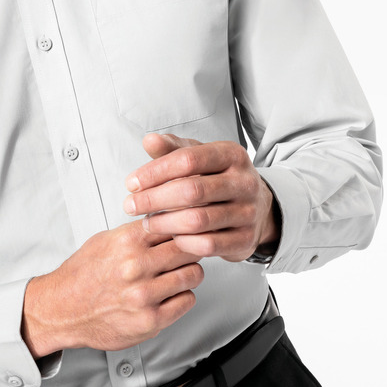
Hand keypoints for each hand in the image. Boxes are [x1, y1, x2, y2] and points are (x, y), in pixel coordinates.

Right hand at [21, 220, 203, 357]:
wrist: (62, 310)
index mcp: (127, 241)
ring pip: (193, 274)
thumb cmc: (83, 275)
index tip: (187, 229)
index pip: (175, 222)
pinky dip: (183, 296)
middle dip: (192, 248)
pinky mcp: (150, 320)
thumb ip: (137, 230)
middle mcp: (136, 266)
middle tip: (187, 252)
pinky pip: (187, 300)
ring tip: (178, 273)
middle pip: (189, 247)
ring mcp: (144, 295)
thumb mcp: (105, 239)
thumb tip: (167, 218)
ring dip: (190, 272)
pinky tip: (171, 294)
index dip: (184, 225)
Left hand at [122, 133, 280, 262]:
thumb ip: (173, 149)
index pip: (188, 159)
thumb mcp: (198, 157)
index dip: (155, 172)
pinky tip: (170, 237)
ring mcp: (248, 212)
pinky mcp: (246, 240)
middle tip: (130, 206)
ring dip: (164, 223)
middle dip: (154, 199)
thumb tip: (149, 140)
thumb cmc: (217, 178)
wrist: (256, 208)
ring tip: (146, 222)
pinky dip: (183, 242)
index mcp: (232, 155)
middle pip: (191, 191)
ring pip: (198, 220)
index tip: (131, 183)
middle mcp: (245, 182)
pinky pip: (208, 245)